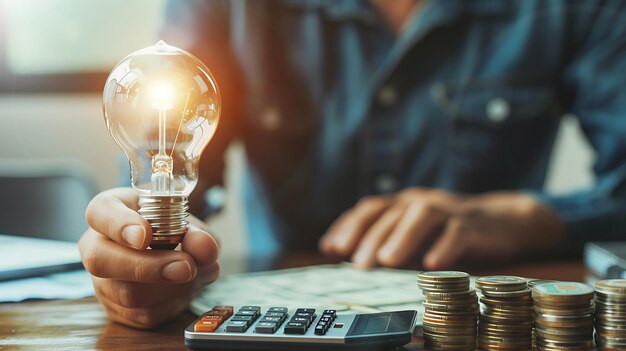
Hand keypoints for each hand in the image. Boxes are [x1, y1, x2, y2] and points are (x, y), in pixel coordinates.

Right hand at [79, 188, 219, 328]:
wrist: (172, 253)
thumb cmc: (172, 228)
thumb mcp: (189, 223)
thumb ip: (197, 234)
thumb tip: (205, 249)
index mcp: (108, 211)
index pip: (100, 213)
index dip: (120, 225)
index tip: (144, 235)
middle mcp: (96, 245)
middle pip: (101, 260)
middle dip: (147, 267)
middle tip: (186, 267)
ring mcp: (102, 281)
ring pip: (126, 293)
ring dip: (171, 288)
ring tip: (195, 274)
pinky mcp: (117, 310)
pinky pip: (143, 314)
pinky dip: (173, 303)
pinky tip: (186, 288)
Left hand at [319, 188, 563, 269]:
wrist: (501, 219)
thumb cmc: (447, 228)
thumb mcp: (413, 230)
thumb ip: (385, 238)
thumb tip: (345, 255)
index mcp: (404, 202)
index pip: (370, 208)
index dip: (348, 226)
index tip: (330, 248)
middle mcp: (421, 201)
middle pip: (392, 214)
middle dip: (371, 238)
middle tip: (357, 264)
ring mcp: (448, 211)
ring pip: (422, 217)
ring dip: (402, 237)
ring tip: (387, 261)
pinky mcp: (473, 225)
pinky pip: (457, 233)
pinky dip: (444, 247)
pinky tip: (432, 264)